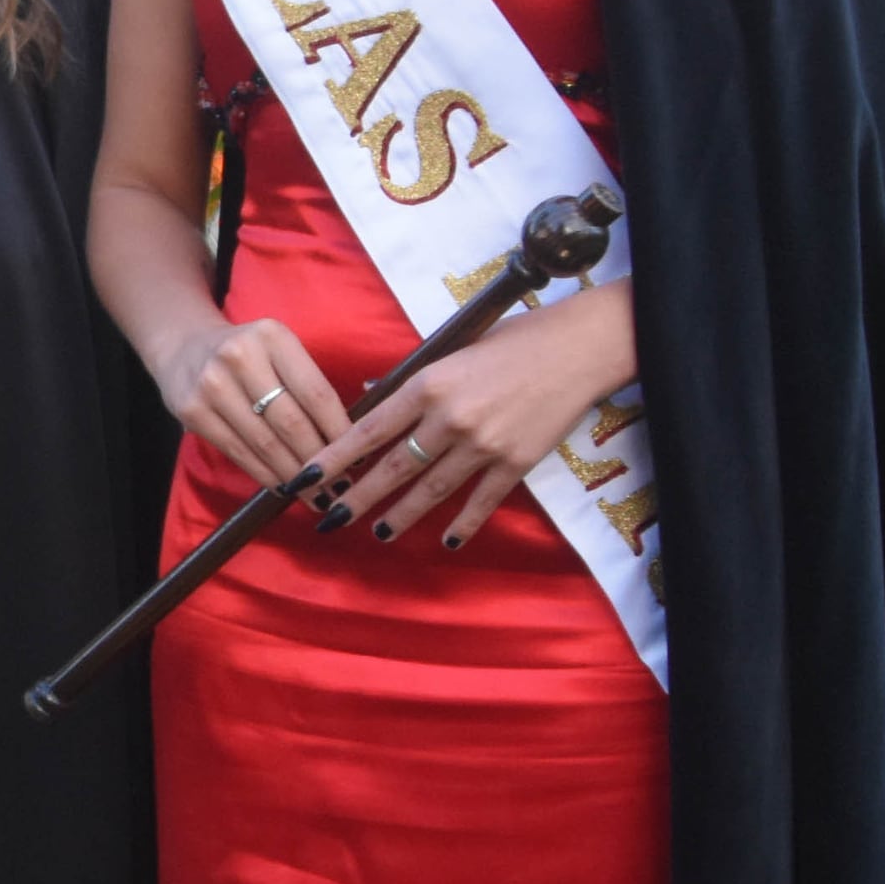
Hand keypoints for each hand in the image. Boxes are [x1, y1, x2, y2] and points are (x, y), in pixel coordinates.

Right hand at [156, 312, 348, 490]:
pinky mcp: (192, 411)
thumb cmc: (248, 355)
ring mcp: (212, 384)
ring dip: (295, 475)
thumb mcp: (278, 351)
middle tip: (341, 487)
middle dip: (319, 460)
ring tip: (317, 496)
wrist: (183, 346)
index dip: (339, 431)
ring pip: (265, 443)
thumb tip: (348, 440)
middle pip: (291, 422)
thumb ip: (308, 384)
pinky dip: (265, 475)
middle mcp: (240, 356)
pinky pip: (238, 452)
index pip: (316, 392)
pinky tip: (284, 486)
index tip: (358, 457)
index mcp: (272, 336)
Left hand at [321, 285, 638, 547]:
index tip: (307, 478)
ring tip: (379, 533)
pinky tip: (448, 541)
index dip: (335, 458)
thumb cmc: (512, 342)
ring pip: (431, 490)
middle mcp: (449, 418)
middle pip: (393, 468)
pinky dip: (464, 523)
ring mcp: (483, 444)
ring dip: (402, 516)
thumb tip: (372, 399)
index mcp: (428, 383)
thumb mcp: (453, 350)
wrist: (577, 349)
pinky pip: (481, 501)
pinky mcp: (515, 462)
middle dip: (359, 497)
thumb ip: (414, 381)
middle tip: (331, 518)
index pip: (369, 429)